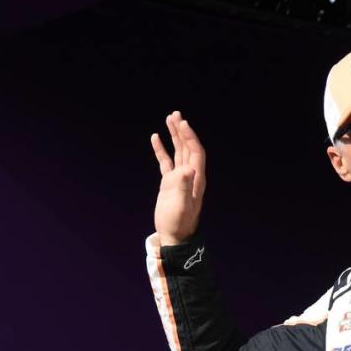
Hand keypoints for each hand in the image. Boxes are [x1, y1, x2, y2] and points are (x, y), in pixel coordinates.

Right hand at [151, 111, 205, 244]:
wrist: (173, 236)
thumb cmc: (178, 223)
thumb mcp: (181, 205)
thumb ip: (184, 186)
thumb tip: (187, 168)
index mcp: (195, 179)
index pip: (195, 152)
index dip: (190, 137)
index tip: (182, 123)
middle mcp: (189, 176)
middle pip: (187, 148)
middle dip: (182, 131)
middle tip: (175, 114)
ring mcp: (179, 178)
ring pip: (178, 152)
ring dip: (174, 136)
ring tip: (169, 119)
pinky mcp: (169, 183)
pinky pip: (166, 162)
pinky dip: (161, 150)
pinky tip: (155, 138)